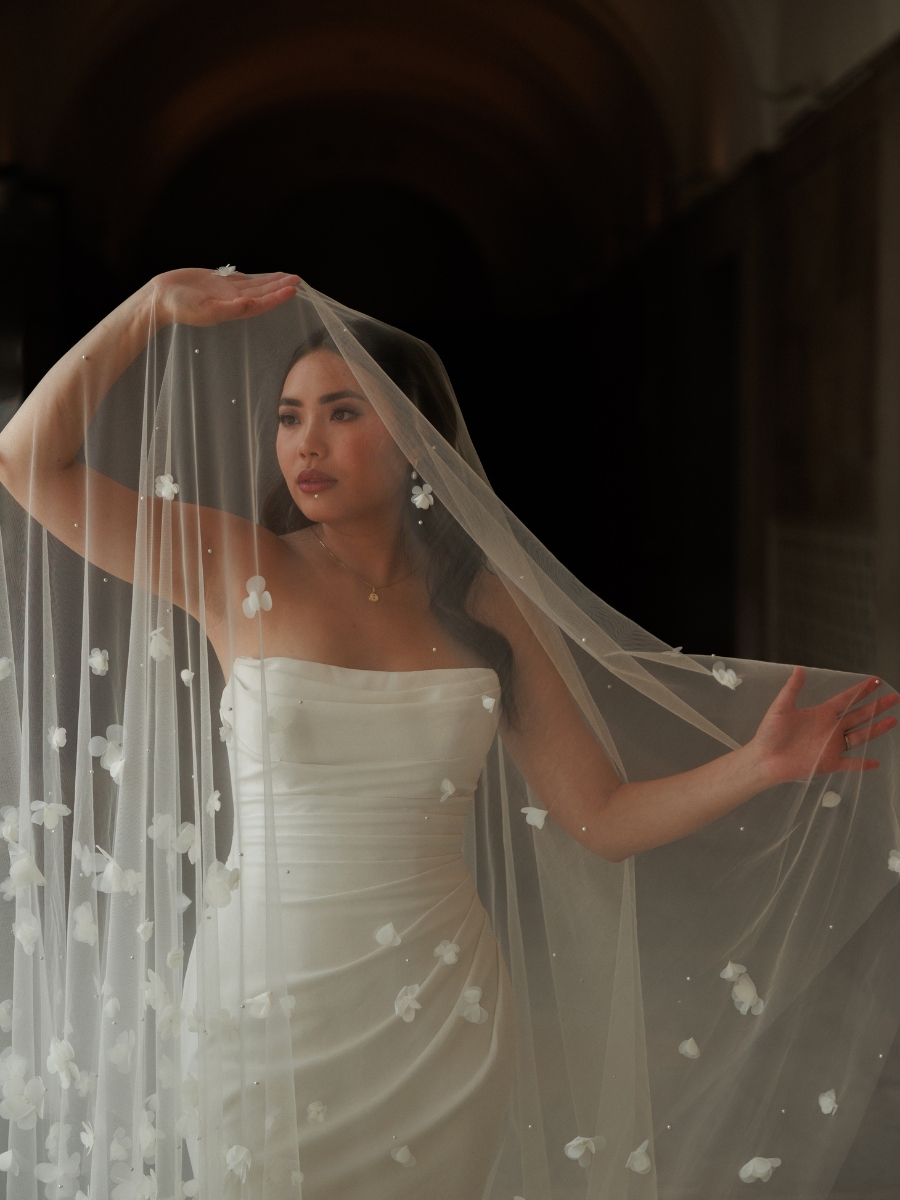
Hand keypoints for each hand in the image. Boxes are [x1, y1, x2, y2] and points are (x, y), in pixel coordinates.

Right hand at [148, 268, 300, 327]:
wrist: (160, 297)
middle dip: (280, 287)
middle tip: (298, 279)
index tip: (293, 289)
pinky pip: (241, 279)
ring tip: (287, 277)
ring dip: (271, 281)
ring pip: (254, 285)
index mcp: (232, 309)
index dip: (278, 297)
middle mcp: (232, 301)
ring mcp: (225, 291)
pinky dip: (255, 277)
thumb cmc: (180, 307)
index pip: (261, 304)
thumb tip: (251, 305)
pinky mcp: (217, 282)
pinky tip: (264, 277)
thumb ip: (230, 308)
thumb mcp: (206, 310)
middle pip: (262, 293)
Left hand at [752, 667, 898, 782]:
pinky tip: (876, 762)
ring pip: (860, 736)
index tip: (876, 681)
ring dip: (876, 729)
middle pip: (859, 715)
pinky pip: (850, 764)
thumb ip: (791, 689)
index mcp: (821, 714)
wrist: (764, 758)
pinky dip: (863, 764)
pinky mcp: (829, 763)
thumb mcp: (780, 708)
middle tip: (894, 698)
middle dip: (877, 706)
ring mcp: (831, 746)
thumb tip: (799, 668)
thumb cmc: (770, 733)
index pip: (846, 699)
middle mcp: (830, 729)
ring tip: (892, 720)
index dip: (861, 690)